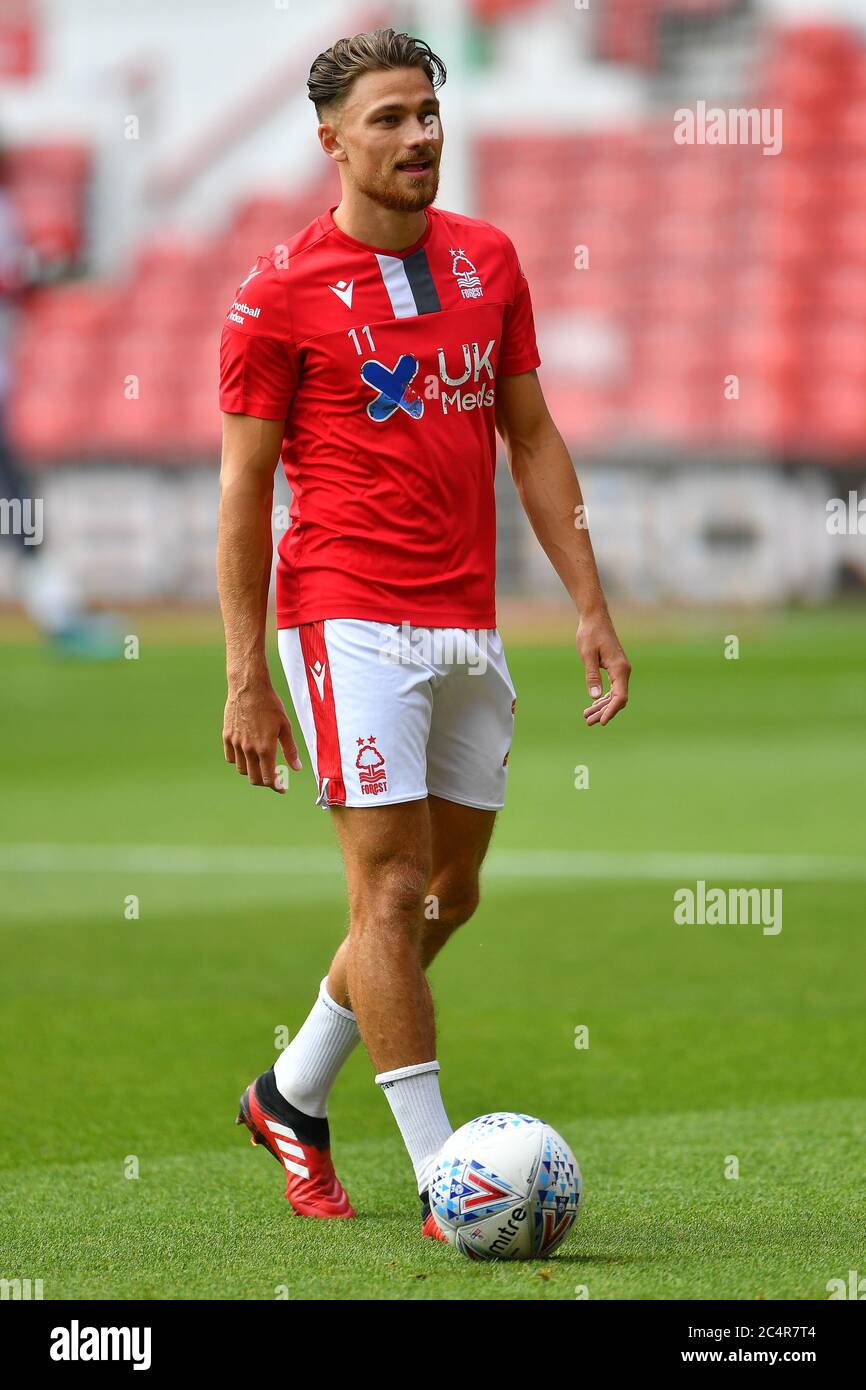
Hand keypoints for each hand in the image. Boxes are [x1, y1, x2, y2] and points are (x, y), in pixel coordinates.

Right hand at [223, 677, 301, 792]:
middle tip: (273, 777)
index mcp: (265, 749)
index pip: (268, 779)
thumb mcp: (285, 727)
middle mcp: (249, 749)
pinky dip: (239, 760)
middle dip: (265, 781)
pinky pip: (231, 757)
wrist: (249, 688)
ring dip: (252, 771)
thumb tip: (297, 768)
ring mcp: (236, 744)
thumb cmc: (270, 705)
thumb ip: (290, 750)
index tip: (281, 788)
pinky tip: (247, 754)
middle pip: (254, 778)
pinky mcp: (227, 737)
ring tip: (261, 763)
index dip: (276, 787)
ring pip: (242, 770)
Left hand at [577, 613, 631, 725]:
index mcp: (619, 668)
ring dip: (602, 707)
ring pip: (614, 695)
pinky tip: (593, 705)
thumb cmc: (590, 634)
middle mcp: (623, 671)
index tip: (602, 722)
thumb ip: (592, 675)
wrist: (595, 618)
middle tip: (588, 722)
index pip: (619, 696)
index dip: (611, 711)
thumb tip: (594, 697)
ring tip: (587, 717)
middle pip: (617, 699)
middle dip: (604, 712)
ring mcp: (620, 670)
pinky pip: (612, 688)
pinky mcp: (615, 669)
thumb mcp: (587, 655)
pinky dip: (603, 698)